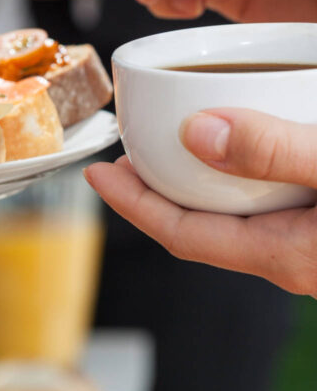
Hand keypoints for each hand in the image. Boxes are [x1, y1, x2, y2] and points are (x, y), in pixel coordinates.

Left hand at [84, 109, 316, 295]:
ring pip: (231, 215)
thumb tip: (195, 133)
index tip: (96, 174)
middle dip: (153, 191)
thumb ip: (274, 152)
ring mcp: (309, 245)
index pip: (180, 233)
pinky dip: (235, 174)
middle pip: (198, 226)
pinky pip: (263, 204)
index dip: (131, 203)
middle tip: (124, 157)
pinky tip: (240, 148)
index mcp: (284, 253)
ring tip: (170, 147)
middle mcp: (292, 257)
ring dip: (193, 181)